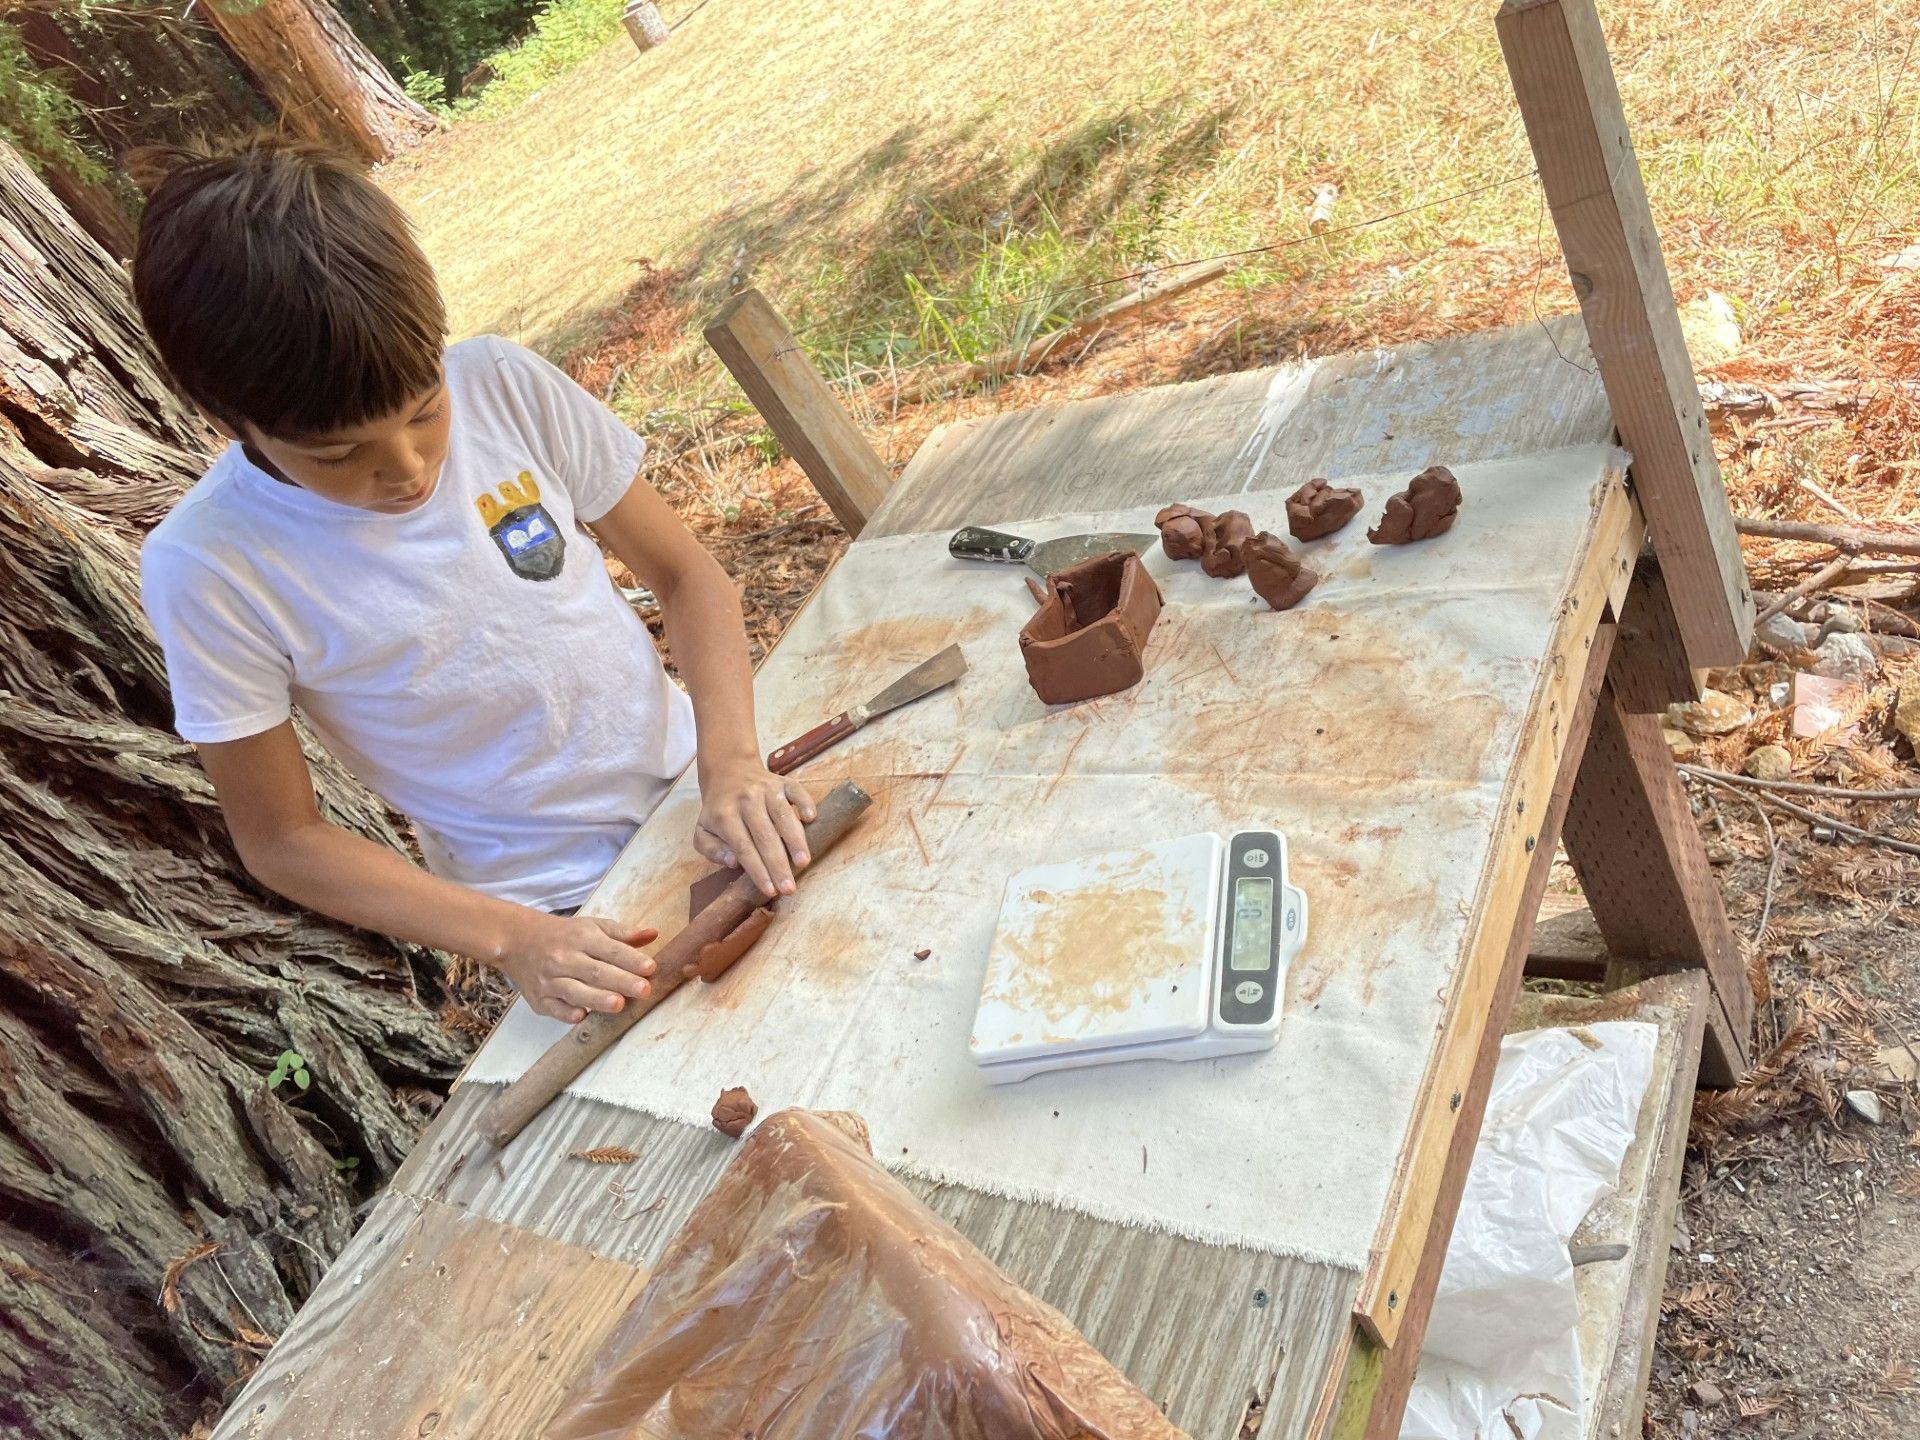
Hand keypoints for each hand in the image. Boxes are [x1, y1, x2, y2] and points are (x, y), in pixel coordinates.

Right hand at [497, 911, 658, 1023]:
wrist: (518, 939)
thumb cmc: (565, 935)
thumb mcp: (592, 926)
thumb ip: (623, 934)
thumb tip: (653, 934)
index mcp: (582, 937)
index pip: (610, 949)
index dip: (631, 959)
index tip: (651, 968)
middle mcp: (565, 957)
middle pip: (595, 971)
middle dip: (621, 981)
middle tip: (644, 990)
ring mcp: (550, 979)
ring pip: (575, 991)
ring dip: (596, 998)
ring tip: (619, 1004)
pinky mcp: (539, 998)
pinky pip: (553, 1007)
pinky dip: (565, 1012)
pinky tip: (581, 1016)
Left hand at [694, 755, 816, 896]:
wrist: (728, 771)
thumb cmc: (718, 810)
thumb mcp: (703, 832)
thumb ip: (712, 850)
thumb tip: (733, 862)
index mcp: (724, 816)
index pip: (743, 847)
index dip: (757, 870)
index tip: (770, 890)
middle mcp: (746, 801)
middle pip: (765, 836)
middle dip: (778, 864)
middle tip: (789, 887)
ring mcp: (766, 789)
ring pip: (783, 815)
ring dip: (795, 840)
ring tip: (803, 862)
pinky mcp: (783, 782)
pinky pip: (796, 791)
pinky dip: (805, 803)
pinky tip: (811, 819)